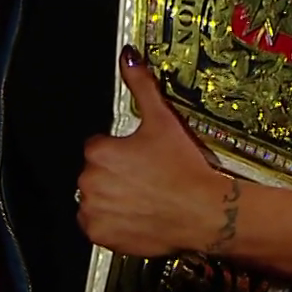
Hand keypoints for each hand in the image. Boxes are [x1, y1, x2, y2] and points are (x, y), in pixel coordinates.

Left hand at [77, 47, 227, 257]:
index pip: (100, 146)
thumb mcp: (162, 120)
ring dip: (111, 197)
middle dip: (115, 174)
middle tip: (145, 177)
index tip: (141, 157)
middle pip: (96, 172)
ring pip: (96, 198)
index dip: (122, 151)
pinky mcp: (100, 234)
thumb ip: (140, 85)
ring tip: (143, 196)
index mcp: (99, 152)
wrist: (203, 211)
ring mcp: (93, 210)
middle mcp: (89, 181)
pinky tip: (135, 214)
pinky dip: (111, 222)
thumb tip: (128, 57)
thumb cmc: (183, 169)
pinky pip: (96, 225)